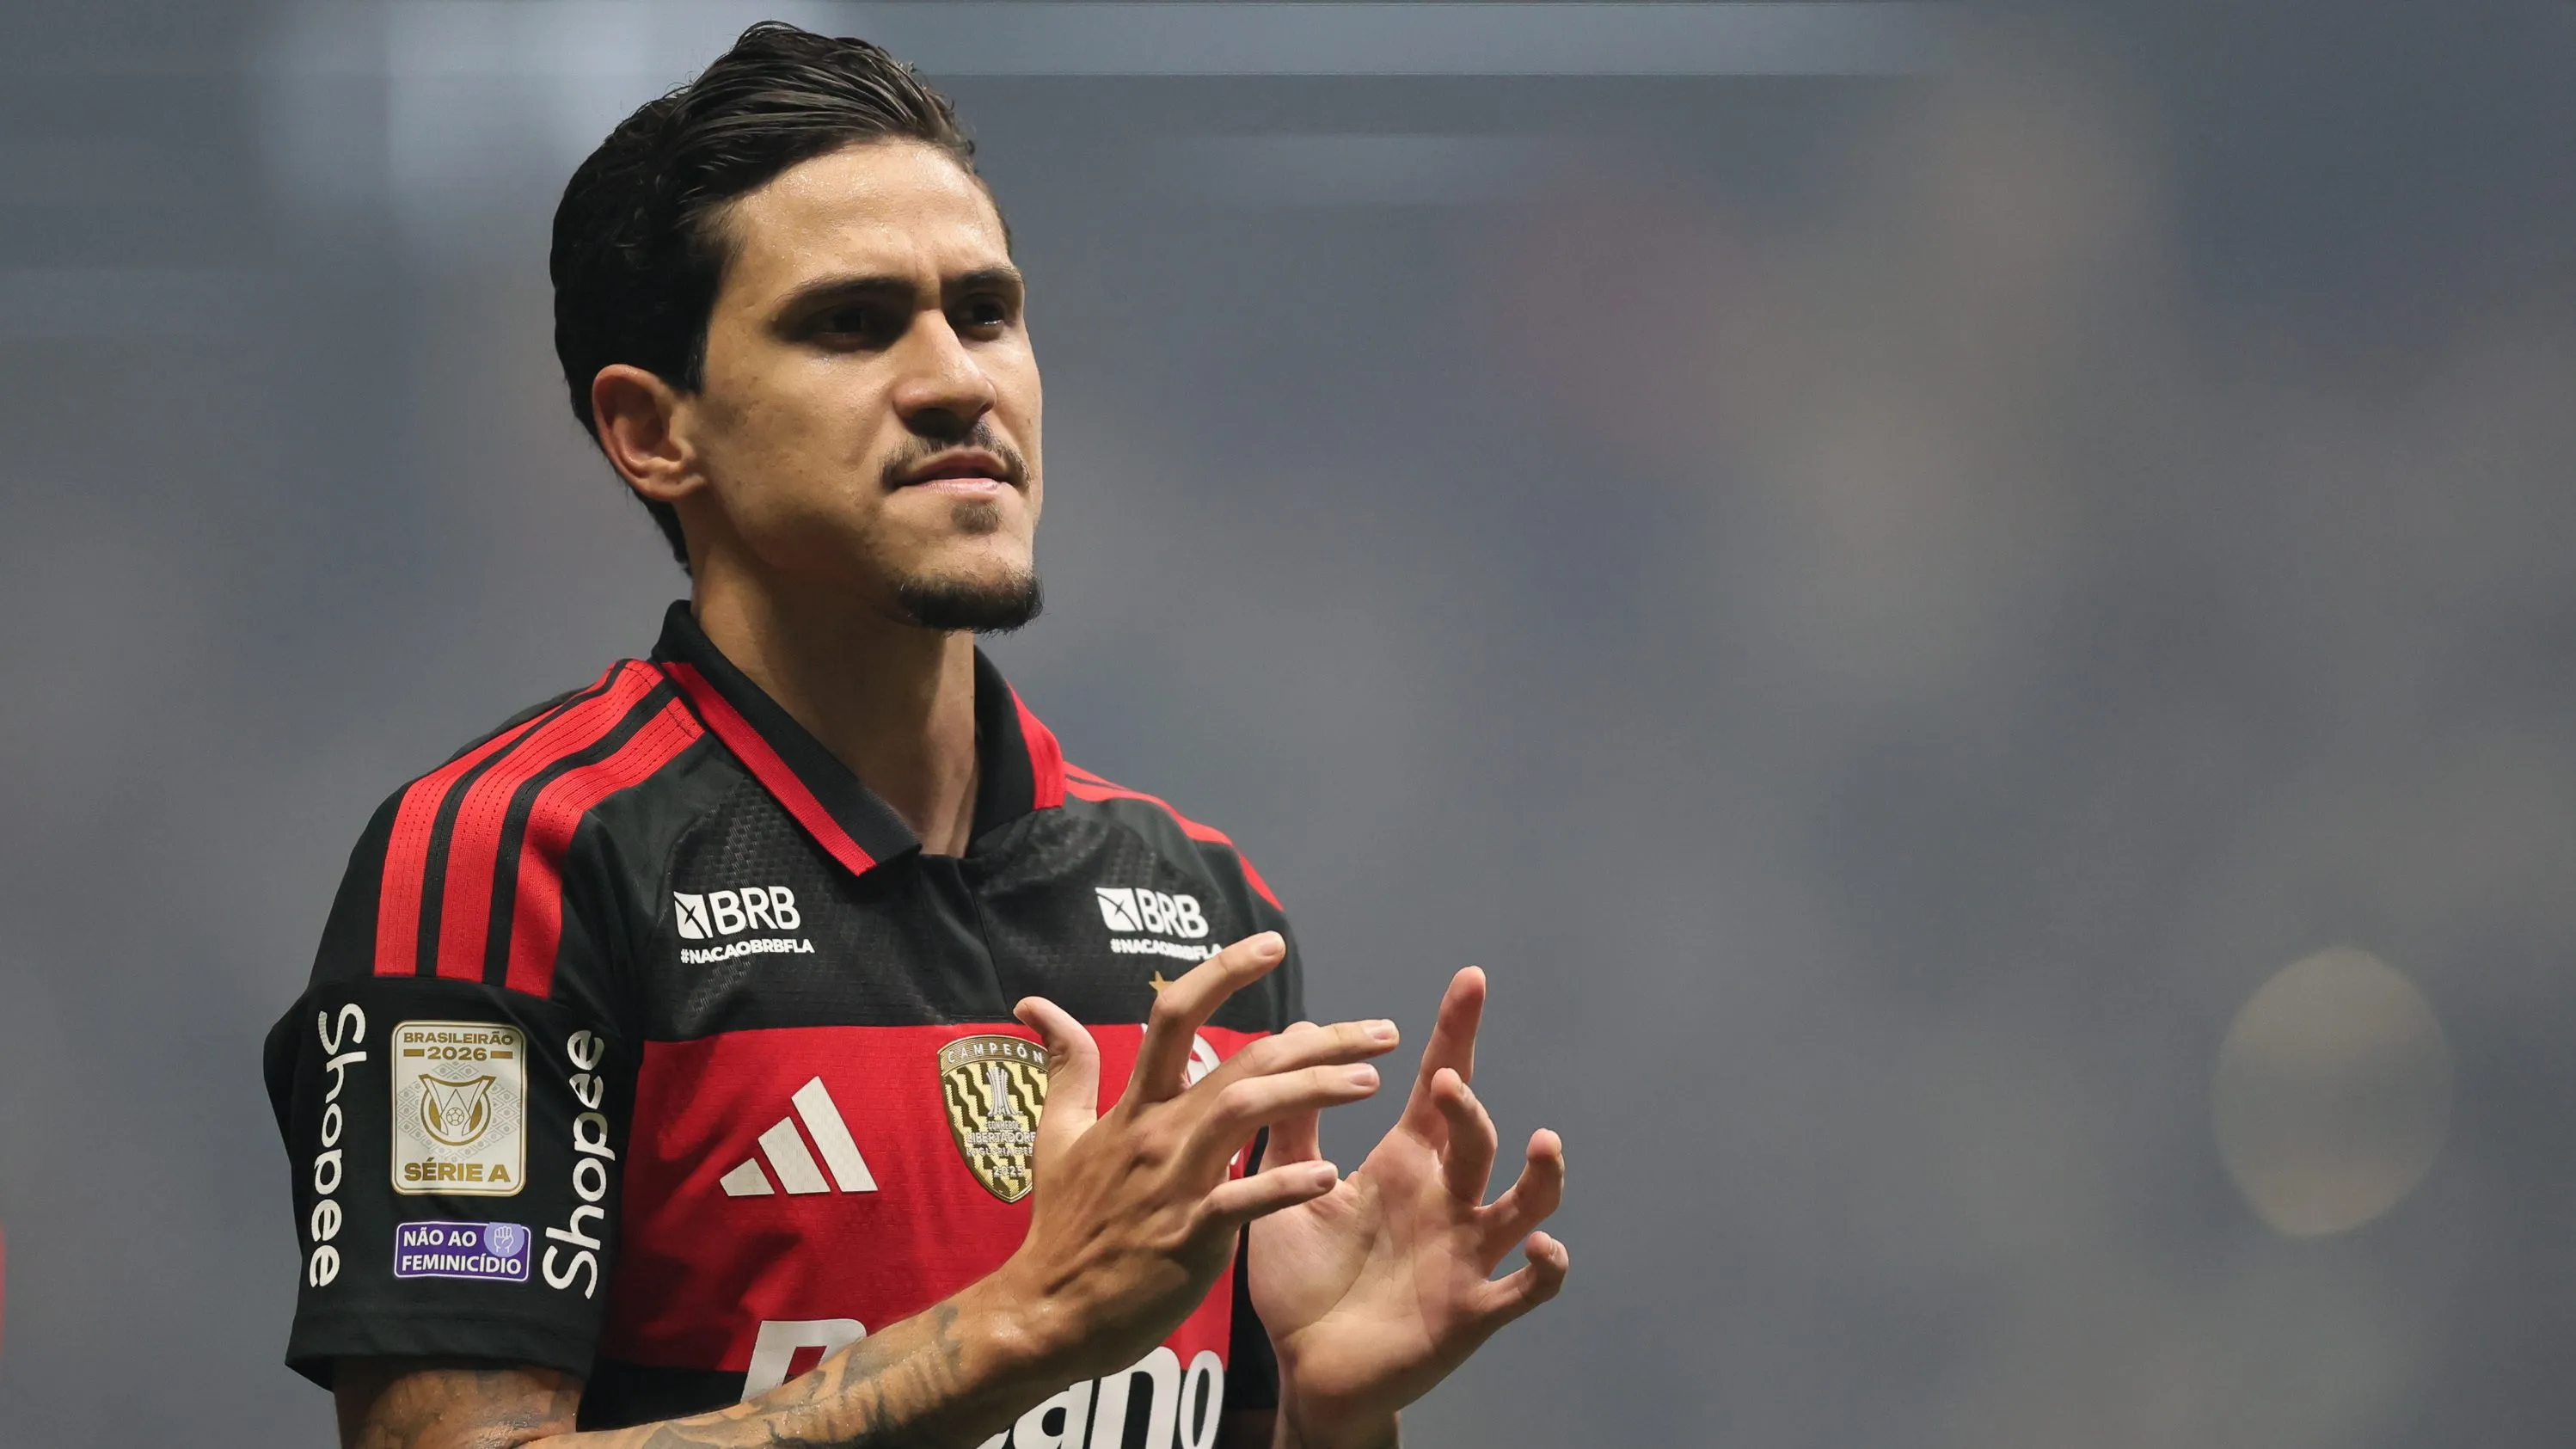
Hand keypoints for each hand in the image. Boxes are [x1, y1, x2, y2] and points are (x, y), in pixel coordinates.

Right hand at [993, 932, 1402, 1382]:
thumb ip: (1066, 1067)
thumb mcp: (1055, 1137)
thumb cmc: (1063, 1226)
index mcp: (1134, 1107)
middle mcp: (1159, 1133)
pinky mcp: (1189, 1238)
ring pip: (1246, 1112)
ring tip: (1370, 1082)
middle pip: (1242, 1061)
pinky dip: (1286, 1185)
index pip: (1175, 1015)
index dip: (1223, 971)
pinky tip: (1329, 1174)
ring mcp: (1175, 1184)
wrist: (1046, 1314)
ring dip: (1314, 1091)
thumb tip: (1034, 1005)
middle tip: (1381, 1032)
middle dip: (1320, 1040)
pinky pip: (1244, 1202)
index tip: (1272, 944)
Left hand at [1248, 967, 1569, 1447]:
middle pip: (1476, 1136)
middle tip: (1442, 1083)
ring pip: (1523, 1203)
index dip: (1457, 1033)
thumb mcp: (1286, 1188)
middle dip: (1468, 1105)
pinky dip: (1545, 1269)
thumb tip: (1294, 1039)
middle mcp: (1444, 1200)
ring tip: (1543, 1143)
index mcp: (1405, 1164)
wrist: (1306, 1373)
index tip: (1469, 979)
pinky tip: (1544, 1248)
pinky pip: (1524, 1290)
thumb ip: (1291, 1123)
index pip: (1440, 1084)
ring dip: (1542, 1176)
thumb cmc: (1304, 1282)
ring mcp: (1464, 1253)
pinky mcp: (1471, 1310)